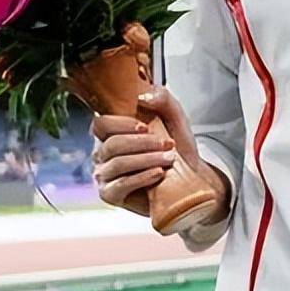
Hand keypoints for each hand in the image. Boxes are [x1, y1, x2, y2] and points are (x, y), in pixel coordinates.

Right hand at [90, 86, 228, 218]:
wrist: (189, 178)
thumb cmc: (177, 148)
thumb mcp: (174, 117)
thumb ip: (162, 99)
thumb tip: (142, 96)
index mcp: (112, 132)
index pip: (100, 124)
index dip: (121, 124)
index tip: (145, 127)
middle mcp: (103, 153)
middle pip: (112, 144)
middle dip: (143, 144)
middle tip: (166, 145)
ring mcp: (104, 175)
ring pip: (117, 164)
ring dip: (146, 159)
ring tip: (167, 159)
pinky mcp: (110, 194)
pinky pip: (120, 185)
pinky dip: (142, 177)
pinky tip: (158, 173)